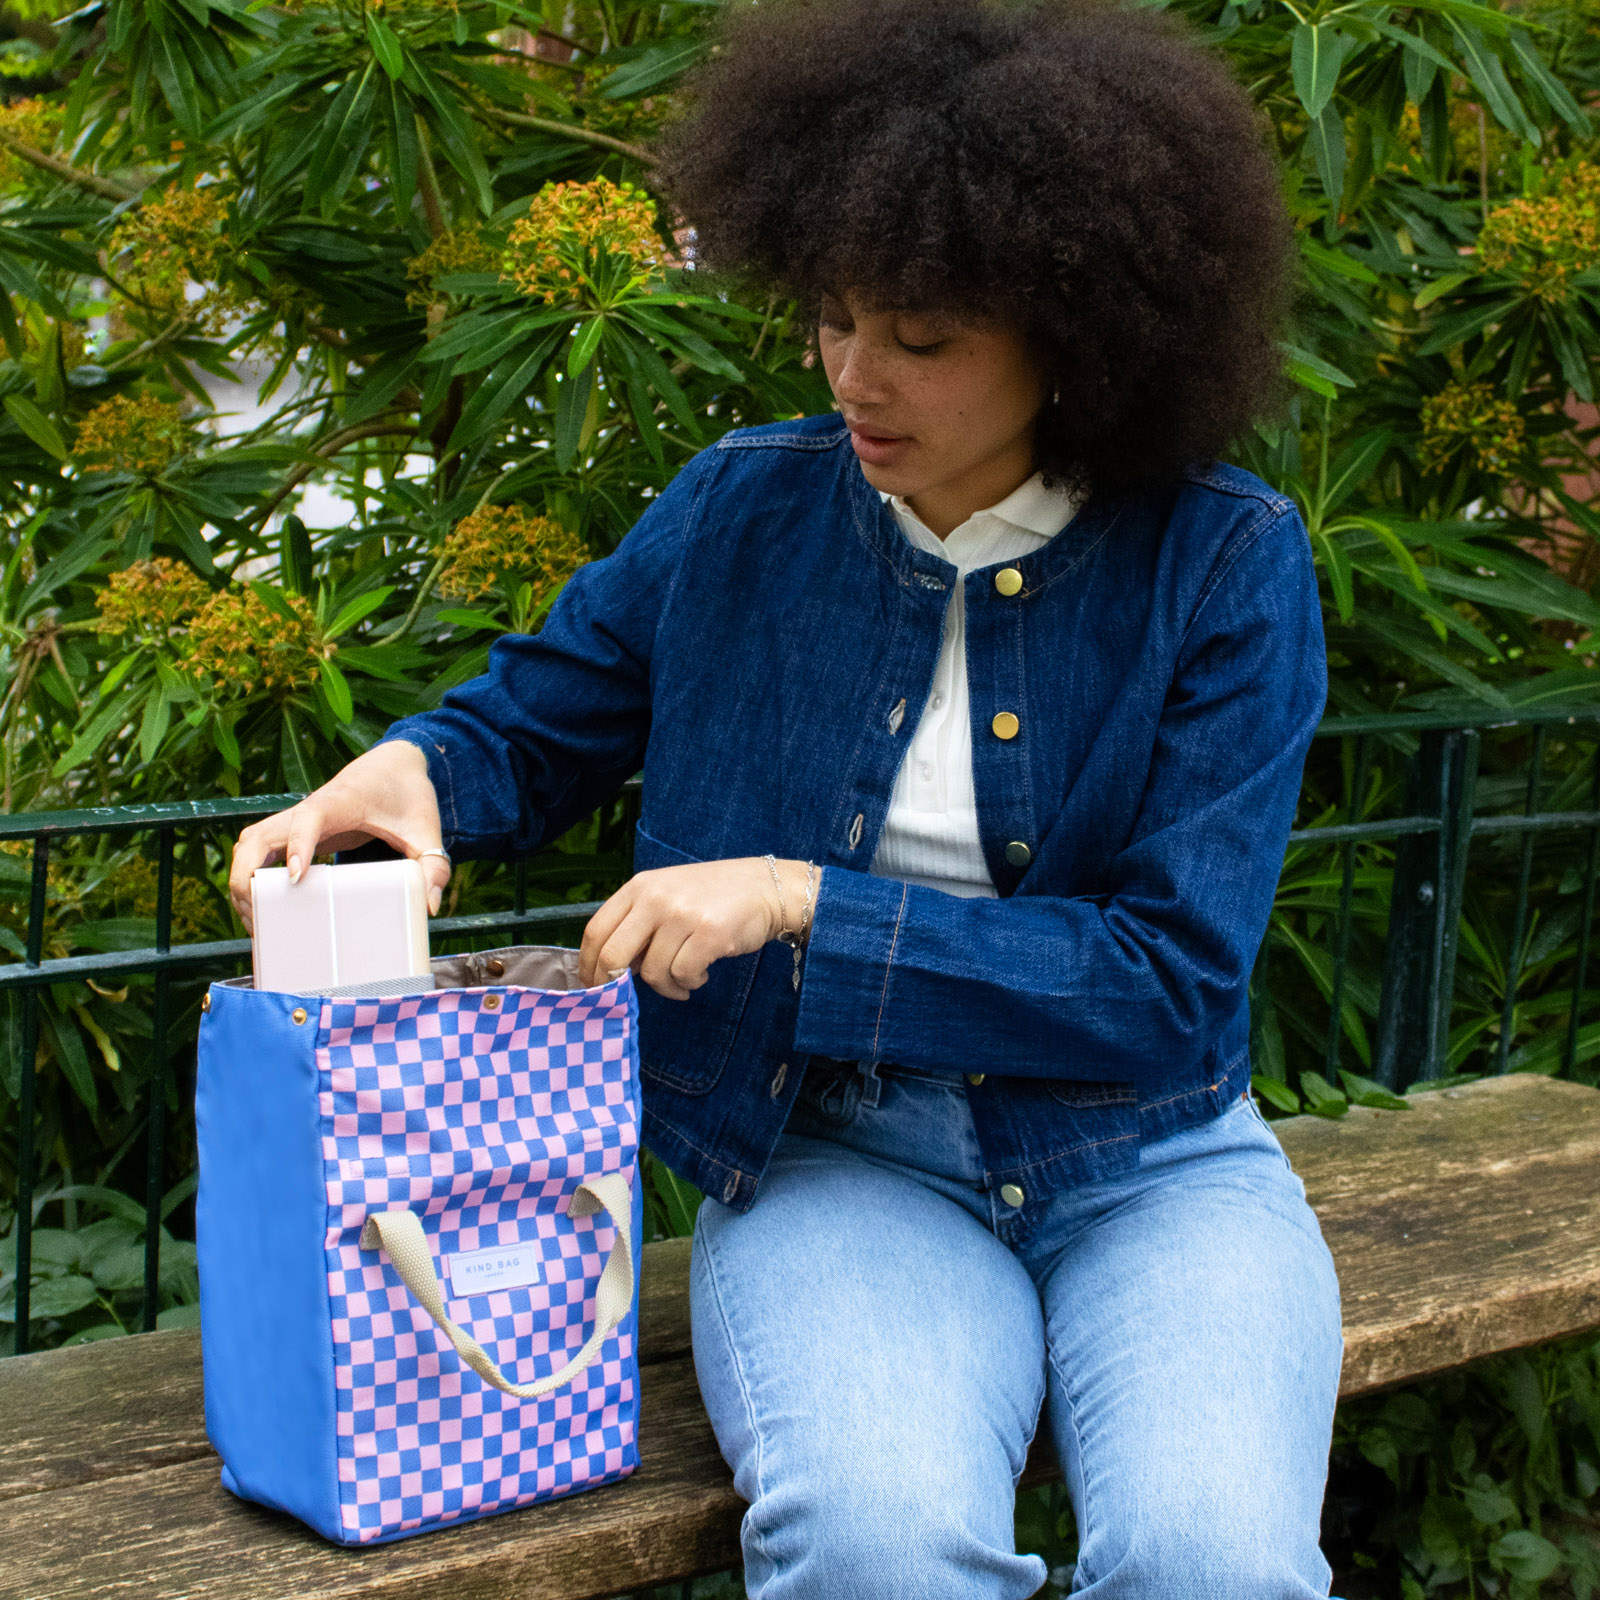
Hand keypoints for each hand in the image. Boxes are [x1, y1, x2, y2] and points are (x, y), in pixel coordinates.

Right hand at [227, 740, 450, 930]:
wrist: (393, 765)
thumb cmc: (407, 794)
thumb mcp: (427, 830)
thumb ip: (434, 865)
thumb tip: (428, 905)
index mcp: (340, 803)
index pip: (308, 819)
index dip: (297, 845)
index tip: (296, 877)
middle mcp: (307, 808)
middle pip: (256, 838)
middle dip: (248, 880)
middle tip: (264, 921)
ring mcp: (294, 818)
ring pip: (247, 845)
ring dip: (241, 882)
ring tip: (258, 922)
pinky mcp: (291, 828)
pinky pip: (255, 850)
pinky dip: (247, 876)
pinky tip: (259, 907)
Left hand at [578, 856, 813, 997]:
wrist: (765, 887)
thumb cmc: (713, 896)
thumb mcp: (667, 894)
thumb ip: (638, 922)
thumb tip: (612, 967)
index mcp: (640, 886)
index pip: (595, 930)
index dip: (588, 964)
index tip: (592, 985)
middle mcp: (656, 898)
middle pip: (613, 955)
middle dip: (613, 984)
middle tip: (624, 997)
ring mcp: (682, 915)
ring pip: (652, 972)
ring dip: (667, 987)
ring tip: (683, 980)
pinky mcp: (708, 934)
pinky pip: (683, 975)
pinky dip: (689, 984)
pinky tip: (700, 976)